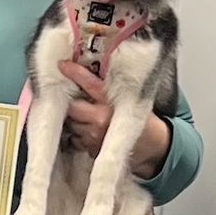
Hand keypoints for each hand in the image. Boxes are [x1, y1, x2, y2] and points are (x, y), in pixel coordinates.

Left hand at [59, 61, 169, 176]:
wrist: (152, 145)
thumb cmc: (142, 119)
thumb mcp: (131, 98)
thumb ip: (110, 89)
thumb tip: (89, 73)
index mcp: (111, 103)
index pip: (88, 83)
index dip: (74, 73)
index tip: (62, 65)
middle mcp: (100, 119)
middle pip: (72, 106)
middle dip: (72, 103)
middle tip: (78, 100)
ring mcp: (93, 136)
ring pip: (71, 123)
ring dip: (74, 119)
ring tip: (86, 117)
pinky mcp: (91, 149)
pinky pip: (75, 139)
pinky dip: (78, 134)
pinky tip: (89, 131)